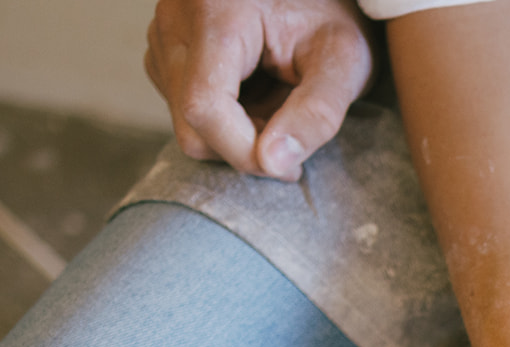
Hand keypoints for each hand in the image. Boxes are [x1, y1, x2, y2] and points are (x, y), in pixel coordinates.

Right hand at [145, 0, 375, 179]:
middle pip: (190, 122)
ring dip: (237, 133)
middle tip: (293, 135)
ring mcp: (163, 35)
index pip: (204, 107)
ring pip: (185, 122)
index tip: (291, 166)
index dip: (245, 152)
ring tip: (279, 104)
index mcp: (217, 11)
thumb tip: (272, 164)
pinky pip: (184, 109)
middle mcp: (175, 19)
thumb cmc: (334, 17)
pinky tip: (258, 96)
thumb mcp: (344, 61)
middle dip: (244, 146)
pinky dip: (225, 120)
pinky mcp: (164, 51)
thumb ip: (317, 113)